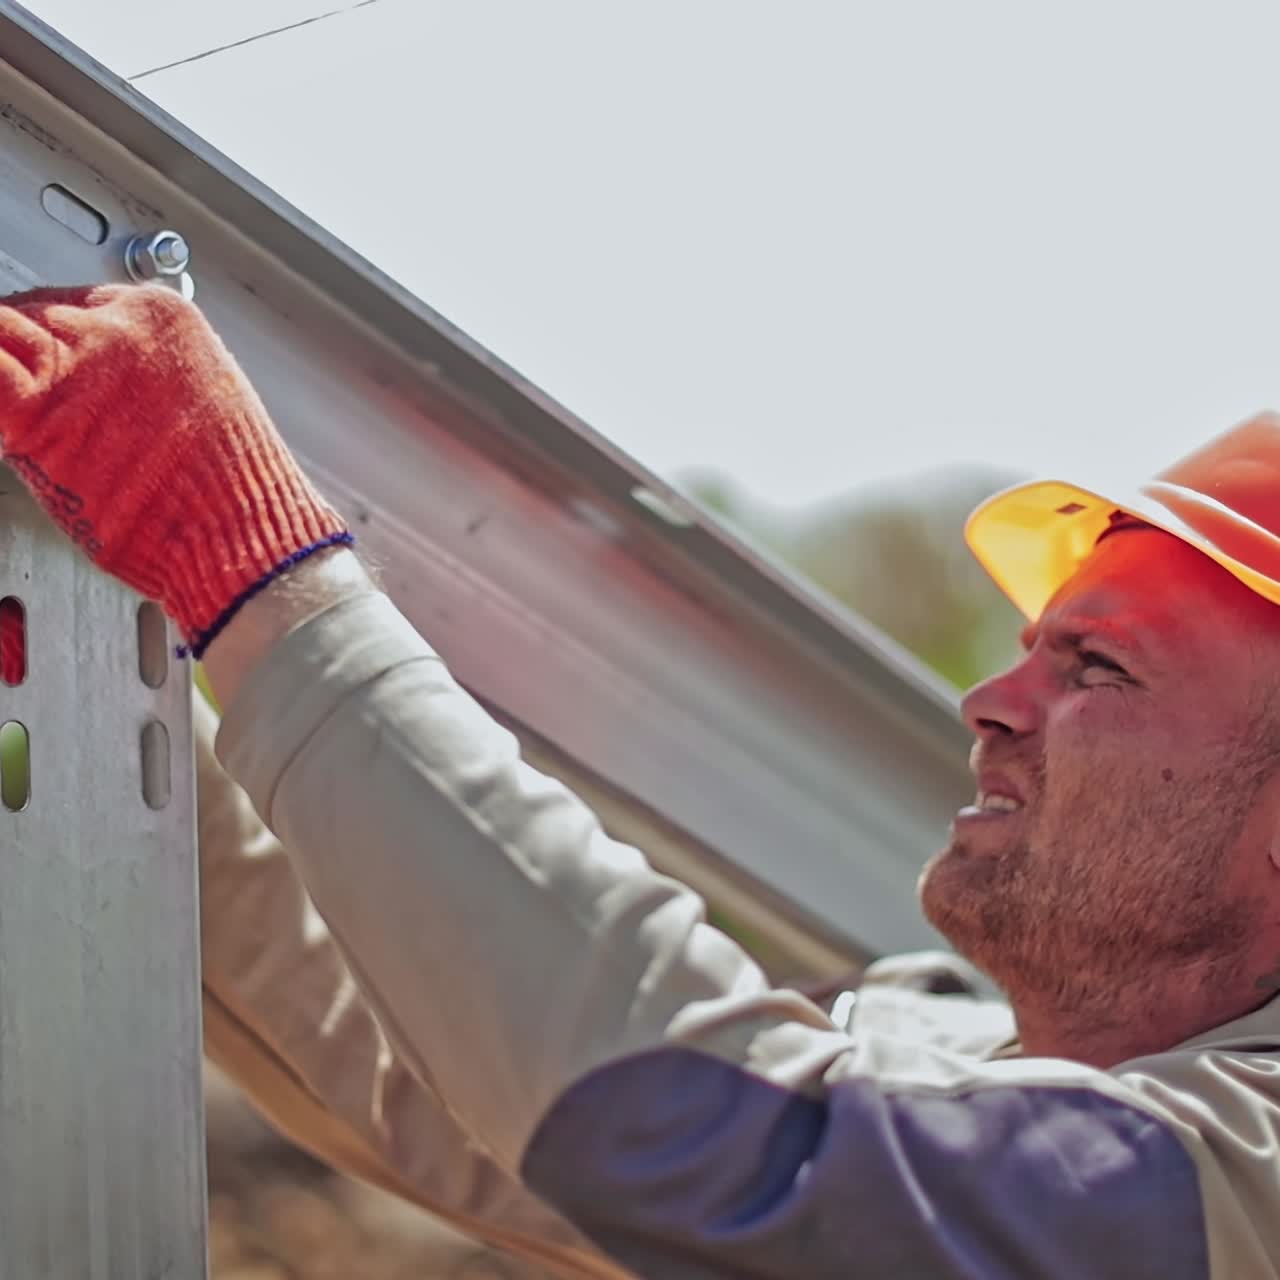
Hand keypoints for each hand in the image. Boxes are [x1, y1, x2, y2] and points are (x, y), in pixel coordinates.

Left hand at [0, 284, 350, 655]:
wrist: (237, 534)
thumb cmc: (231, 491)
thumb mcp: (205, 400)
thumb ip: (145, 377)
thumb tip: (106, 393)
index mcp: (163, 316)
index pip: (75, 303)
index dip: (53, 334)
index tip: (46, 355)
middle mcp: (115, 329)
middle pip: (32, 316)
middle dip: (22, 351)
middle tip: (26, 386)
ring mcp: (74, 368)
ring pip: (1, 336)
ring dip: (5, 369)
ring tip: (21, 403)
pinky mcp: (37, 416)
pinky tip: (12, 414)